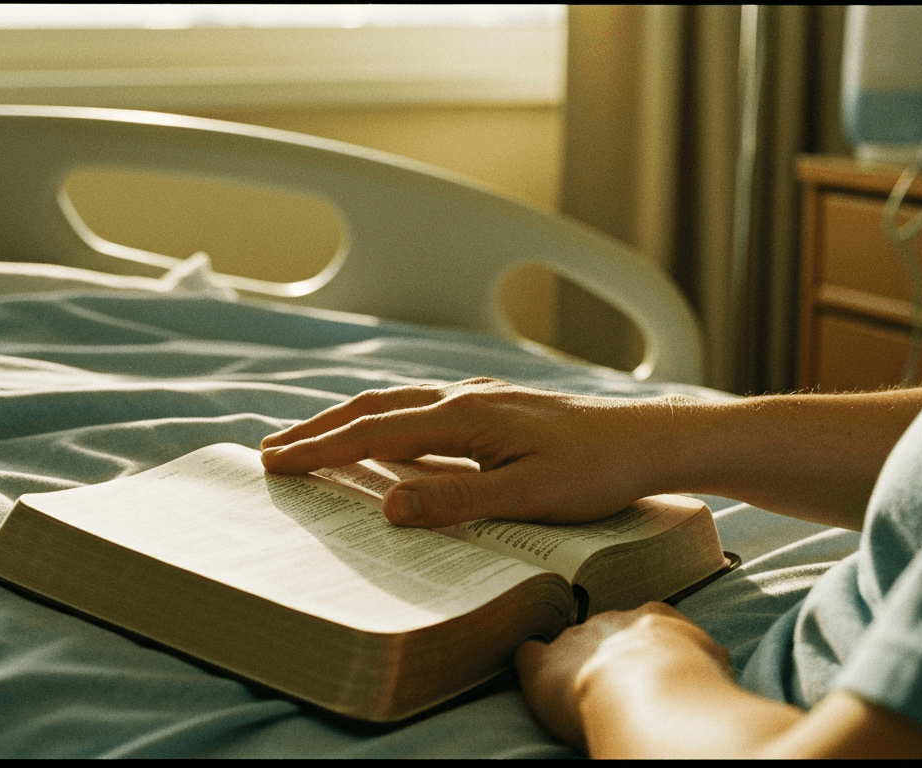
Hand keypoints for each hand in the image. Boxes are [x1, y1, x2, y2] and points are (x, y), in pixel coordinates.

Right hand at [260, 378, 691, 527]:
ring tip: (315, 441)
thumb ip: (458, 500)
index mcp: (465, 418)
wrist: (649, 440)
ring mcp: (483, 400)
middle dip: (320, 429)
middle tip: (272, 451)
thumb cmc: (597, 471)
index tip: (274, 463)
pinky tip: (391, 435)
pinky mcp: (499, 409)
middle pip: (375, 409)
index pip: (374, 434)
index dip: (320, 450)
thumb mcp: (529, 496)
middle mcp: (467, 399)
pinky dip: (388, 420)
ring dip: (351, 421)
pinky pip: (425, 409)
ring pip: (399, 404)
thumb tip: (387, 505)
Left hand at [514, 602, 731, 752]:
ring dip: (571, 659)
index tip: (644, 664)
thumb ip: (704, 656)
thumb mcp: (713, 663)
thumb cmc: (689, 681)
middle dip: (606, 652)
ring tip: (576, 681)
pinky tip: (532, 666)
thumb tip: (710, 660)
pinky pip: (529, 652)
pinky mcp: (542, 664)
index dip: (641, 646)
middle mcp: (610, 620)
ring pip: (568, 642)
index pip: (642, 623)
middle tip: (614, 681)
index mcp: (652, 617)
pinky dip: (530, 659)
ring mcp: (574, 639)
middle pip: (603, 631)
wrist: (647, 692)